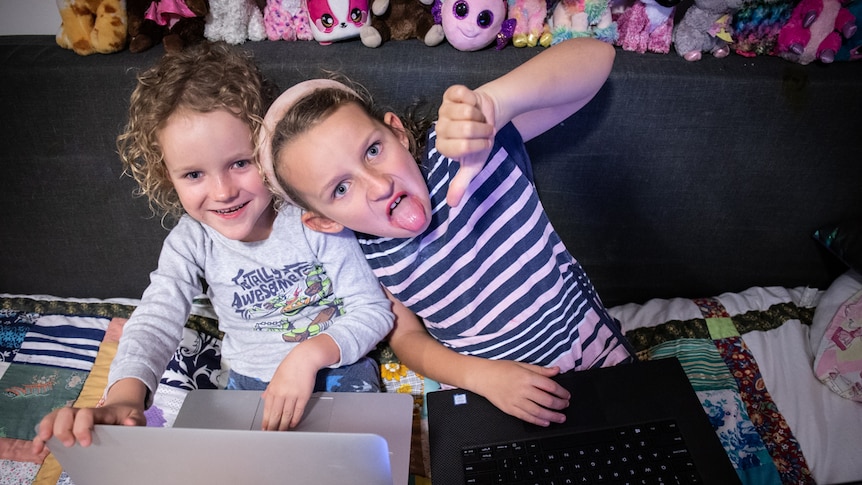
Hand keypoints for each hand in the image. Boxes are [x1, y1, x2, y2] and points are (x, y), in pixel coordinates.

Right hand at [31, 403, 145, 453]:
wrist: (122, 408)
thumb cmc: (128, 415)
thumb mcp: (136, 416)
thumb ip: (135, 421)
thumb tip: (129, 424)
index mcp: (101, 412)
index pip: (86, 413)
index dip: (82, 427)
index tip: (85, 443)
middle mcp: (83, 412)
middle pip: (66, 412)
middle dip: (63, 428)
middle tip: (68, 444)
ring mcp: (73, 418)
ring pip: (54, 417)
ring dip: (46, 428)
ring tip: (44, 443)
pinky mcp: (68, 426)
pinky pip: (50, 427)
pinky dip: (41, 438)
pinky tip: (38, 450)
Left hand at [260, 353, 317, 430]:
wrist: (304, 358)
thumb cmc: (290, 366)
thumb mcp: (276, 377)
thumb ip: (270, 389)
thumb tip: (263, 397)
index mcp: (273, 389)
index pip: (267, 410)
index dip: (266, 421)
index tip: (264, 429)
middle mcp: (281, 394)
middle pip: (275, 415)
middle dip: (272, 427)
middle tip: (271, 435)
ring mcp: (293, 395)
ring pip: (286, 415)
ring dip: (283, 426)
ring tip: (281, 432)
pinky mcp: (303, 396)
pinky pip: (298, 411)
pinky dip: (295, 419)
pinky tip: (293, 424)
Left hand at [436, 85, 497, 206]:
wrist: (488, 114)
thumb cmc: (480, 140)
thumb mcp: (473, 165)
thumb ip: (461, 183)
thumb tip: (452, 205)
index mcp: (443, 147)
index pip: (462, 147)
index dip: (479, 144)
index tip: (484, 144)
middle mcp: (439, 128)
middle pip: (466, 129)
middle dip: (482, 130)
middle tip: (483, 131)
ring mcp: (443, 109)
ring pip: (467, 112)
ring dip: (480, 115)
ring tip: (479, 118)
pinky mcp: (450, 94)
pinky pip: (464, 95)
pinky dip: (475, 100)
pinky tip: (473, 104)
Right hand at [468, 359, 570, 426]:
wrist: (483, 377)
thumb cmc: (501, 369)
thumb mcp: (522, 365)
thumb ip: (541, 370)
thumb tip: (556, 370)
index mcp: (527, 377)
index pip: (550, 386)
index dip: (561, 392)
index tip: (567, 395)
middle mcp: (523, 389)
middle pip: (547, 400)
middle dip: (560, 405)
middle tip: (565, 406)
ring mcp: (516, 401)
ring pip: (539, 411)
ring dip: (553, 416)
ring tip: (561, 418)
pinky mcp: (510, 409)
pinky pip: (527, 417)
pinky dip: (538, 421)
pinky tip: (546, 422)